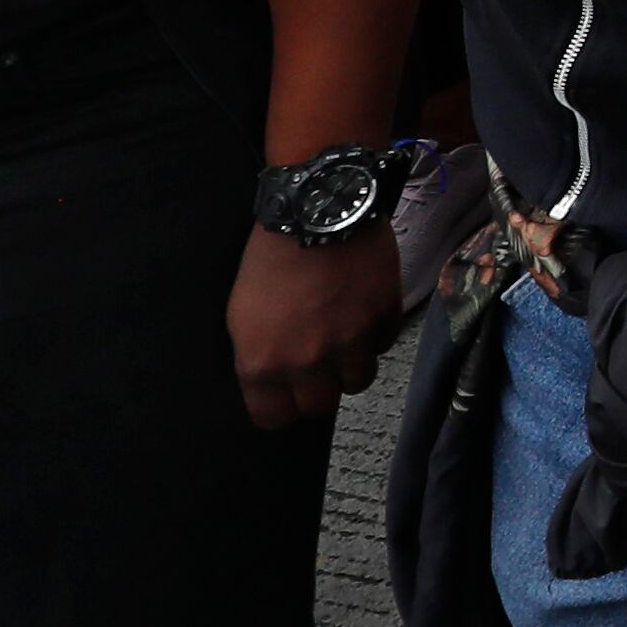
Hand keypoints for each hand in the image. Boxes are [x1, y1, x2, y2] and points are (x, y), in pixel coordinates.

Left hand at [229, 224, 397, 425]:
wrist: (318, 208)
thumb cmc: (271, 257)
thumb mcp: (242, 314)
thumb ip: (259, 355)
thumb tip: (275, 378)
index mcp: (263, 363)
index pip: (273, 418)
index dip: (280, 406)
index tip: (286, 393)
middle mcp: (307, 361)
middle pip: (319, 407)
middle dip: (318, 388)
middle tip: (318, 365)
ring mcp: (350, 341)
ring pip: (357, 381)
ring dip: (351, 364)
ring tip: (345, 337)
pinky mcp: (384, 316)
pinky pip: (383, 343)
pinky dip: (375, 333)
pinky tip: (363, 309)